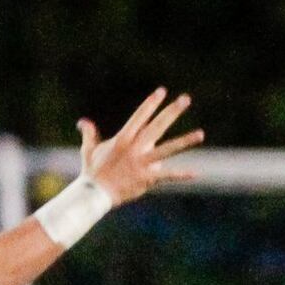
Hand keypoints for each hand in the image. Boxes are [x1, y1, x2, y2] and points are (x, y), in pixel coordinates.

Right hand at [80, 87, 203, 205]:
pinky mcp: (147, 178)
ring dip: (185, 141)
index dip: (151, 103)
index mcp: (123, 138)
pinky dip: (181, 175)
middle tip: (186, 99)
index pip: (140, 116)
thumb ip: (89, 134)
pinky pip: (167, 176)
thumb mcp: (89, 150)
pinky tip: (196, 173)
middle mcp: (135, 148)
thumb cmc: (92, 172)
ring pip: (167, 149)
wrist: (95, 193)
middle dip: (172, 111)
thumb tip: (83, 122)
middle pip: (158, 126)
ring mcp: (142, 163)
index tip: (162, 91)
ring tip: (201, 134)